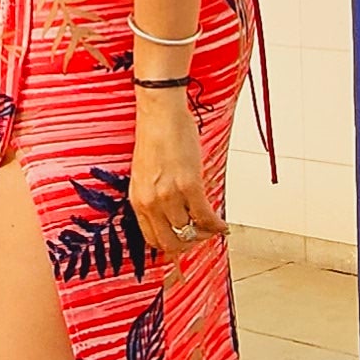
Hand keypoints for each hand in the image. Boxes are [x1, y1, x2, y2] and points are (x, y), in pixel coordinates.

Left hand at [130, 88, 219, 258]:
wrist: (160, 113)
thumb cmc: (155, 137)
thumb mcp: (146, 176)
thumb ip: (154, 198)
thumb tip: (172, 216)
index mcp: (137, 200)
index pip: (152, 239)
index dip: (171, 245)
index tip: (184, 242)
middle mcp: (150, 202)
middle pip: (171, 242)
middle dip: (188, 245)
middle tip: (200, 238)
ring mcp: (169, 195)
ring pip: (190, 232)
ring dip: (205, 234)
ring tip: (213, 227)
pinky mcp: (189, 185)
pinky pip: (205, 216)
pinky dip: (216, 225)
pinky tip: (222, 225)